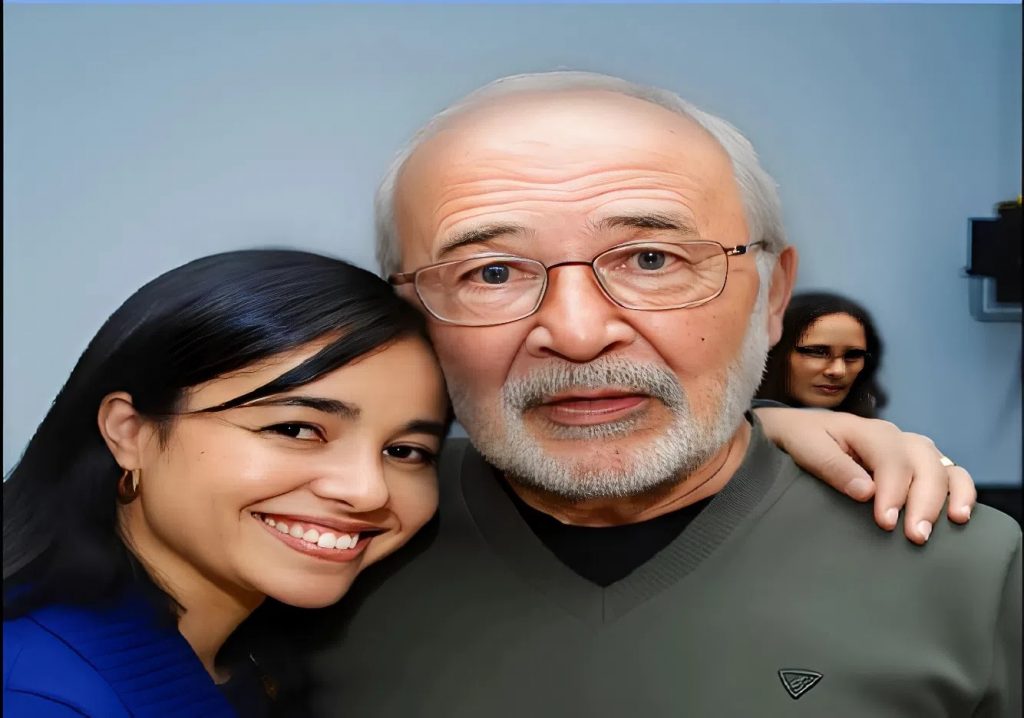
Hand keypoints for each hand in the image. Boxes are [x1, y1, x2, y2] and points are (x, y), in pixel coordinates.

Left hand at [754, 407, 976, 543]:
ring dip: (950, 496)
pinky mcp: (918, 466)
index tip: (885, 522)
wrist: (794, 431)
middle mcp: (896, 438)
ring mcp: (910, 451)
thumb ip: (832, 466)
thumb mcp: (804, 446)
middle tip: (916, 536)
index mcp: (867, 430)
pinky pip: (950, 474)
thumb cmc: (799, 439)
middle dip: (924, 501)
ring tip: (953, 524)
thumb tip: (866, 491)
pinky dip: (962, 492)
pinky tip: (962, 516)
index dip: (893, 491)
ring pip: (943, 466)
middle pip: (924, 464)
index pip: (891, 460)